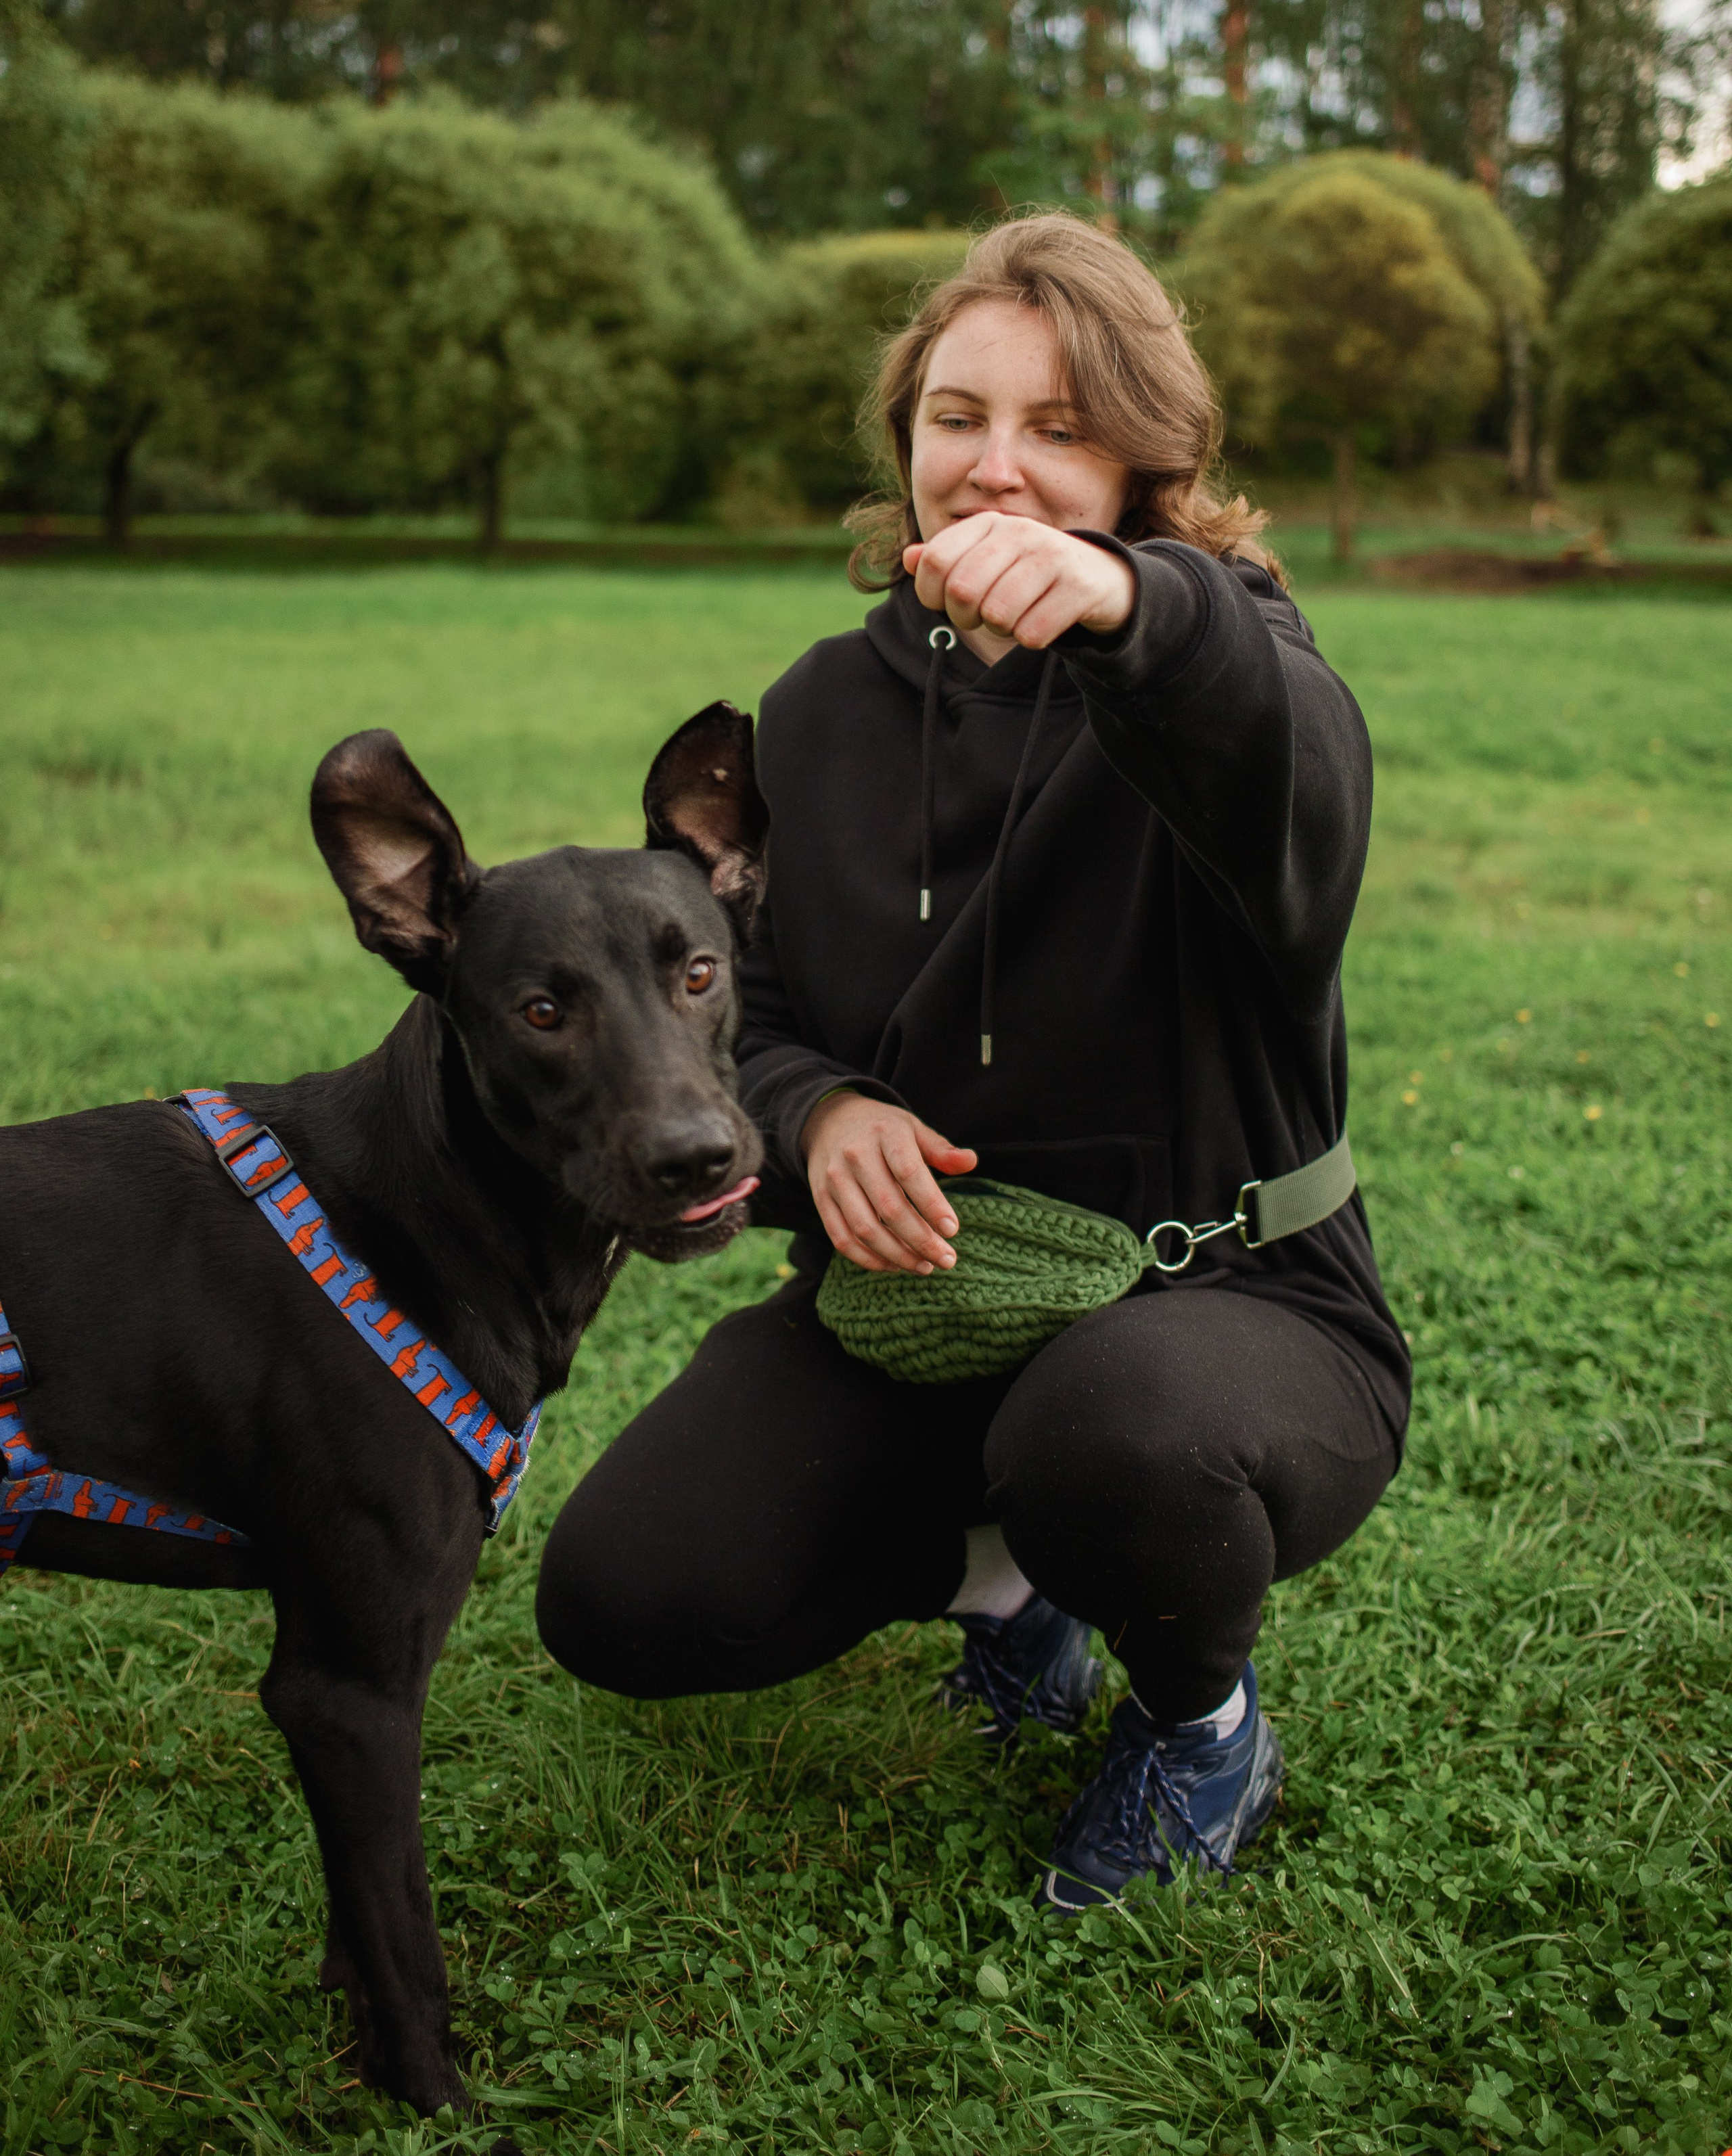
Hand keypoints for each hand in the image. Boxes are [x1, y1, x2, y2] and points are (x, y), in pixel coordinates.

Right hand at [802, 1091, 977, 1273]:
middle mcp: (855, 1156)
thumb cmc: (882, 1129)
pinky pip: (841, 1238)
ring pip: (864, 1229)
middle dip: (921, 1240)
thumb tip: (971, 1162)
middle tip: (947, 1260)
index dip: (931, 1205)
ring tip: (925, 1266)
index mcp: (885, 1134)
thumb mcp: (913, 1128)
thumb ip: (941, 1149)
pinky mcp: (821, 1199)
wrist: (828, 1121)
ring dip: (897, 1255)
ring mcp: (834, 1180)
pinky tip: (894, 1265)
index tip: (952, 1231)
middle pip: (889, 1208)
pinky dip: (868, 1259)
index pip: (909, 1173)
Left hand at [904, 513, 1136, 649]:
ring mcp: (1052, 557)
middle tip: (984, 616)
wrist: (1102, 579)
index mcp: (991, 524)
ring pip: (997, 615)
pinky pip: (1031, 634)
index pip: (935, 562)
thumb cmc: (1032, 573)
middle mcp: (1020, 532)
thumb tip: (908, 558)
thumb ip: (947, 560)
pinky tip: (1044, 621)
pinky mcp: (1078, 587)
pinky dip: (1032, 638)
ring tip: (1018, 615)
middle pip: (962, 592)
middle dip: (966, 617)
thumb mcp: (989, 560)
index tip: (948, 602)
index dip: (931, 595)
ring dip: (1002, 629)